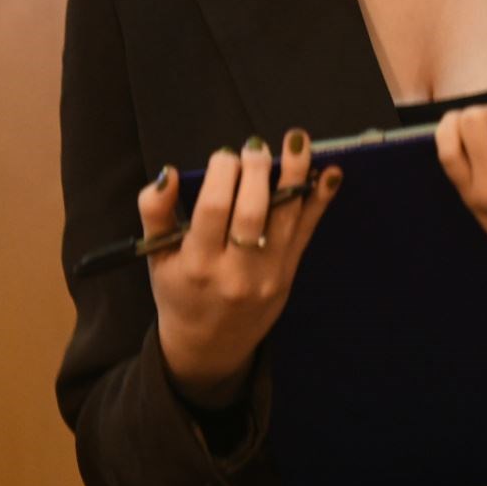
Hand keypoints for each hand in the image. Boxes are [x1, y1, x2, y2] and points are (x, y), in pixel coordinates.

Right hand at [137, 131, 340, 403]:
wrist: (211, 344)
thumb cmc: (180, 291)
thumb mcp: (157, 256)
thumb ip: (156, 213)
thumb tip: (168, 173)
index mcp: (197, 265)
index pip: (214, 210)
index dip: (222, 174)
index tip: (224, 156)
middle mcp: (236, 271)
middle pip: (253, 211)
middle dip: (257, 170)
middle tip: (254, 147)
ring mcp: (269, 273)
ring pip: (286, 217)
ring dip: (296, 174)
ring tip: (297, 140)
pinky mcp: (290, 272)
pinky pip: (308, 231)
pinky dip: (320, 200)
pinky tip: (330, 173)